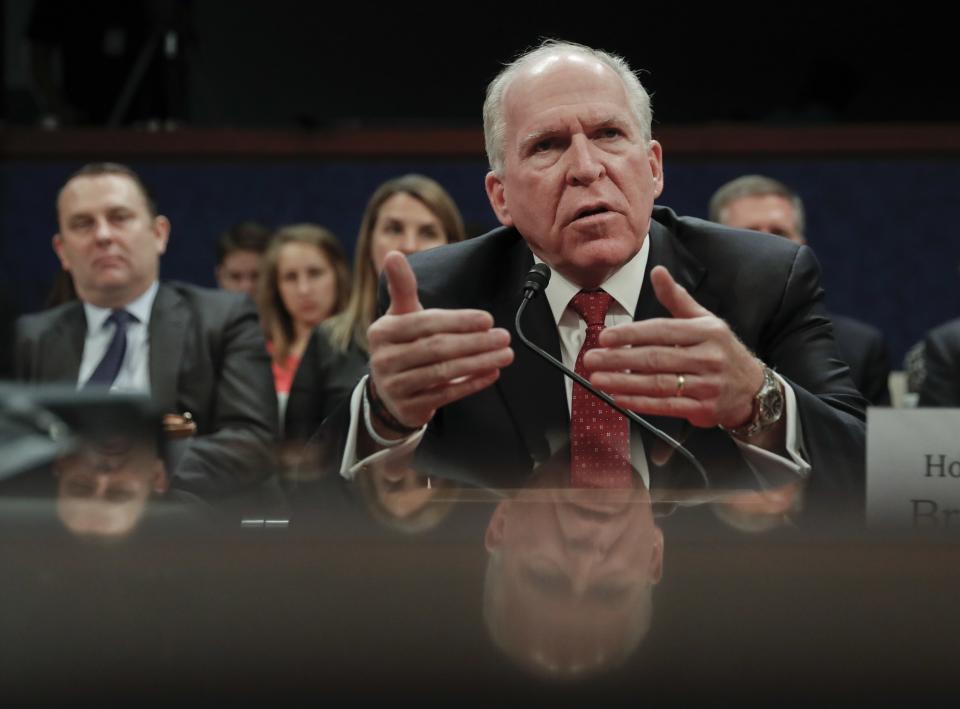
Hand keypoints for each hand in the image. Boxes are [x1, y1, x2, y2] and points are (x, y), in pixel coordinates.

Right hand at [367, 252, 513, 434]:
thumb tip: (395, 253)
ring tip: (504, 354)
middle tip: (503, 337)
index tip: (488, 319)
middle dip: (475, 342)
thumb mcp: (401, 315)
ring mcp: (395, 386)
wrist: (388, 393)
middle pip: (436, 348)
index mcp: (382, 331)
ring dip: (478, 362)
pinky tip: (492, 373)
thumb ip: (402, 286)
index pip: (425, 323)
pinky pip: (446, 395)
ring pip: (443, 372)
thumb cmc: (403, 345)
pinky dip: (471, 384)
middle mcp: (384, 359)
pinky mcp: (409, 407)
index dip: (458, 321)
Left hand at [583, 266, 762, 429]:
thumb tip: (657, 271)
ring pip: (658, 383)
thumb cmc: (721, 350)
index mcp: (706, 332)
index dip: (630, 334)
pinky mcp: (703, 408)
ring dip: (623, 382)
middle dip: (618, 359)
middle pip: (655, 358)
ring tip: (598, 379)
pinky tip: (619, 398)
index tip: (605, 337)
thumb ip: (676, 298)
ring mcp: (707, 385)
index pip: (661, 330)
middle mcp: (708, 357)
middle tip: (591, 359)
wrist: (753, 388)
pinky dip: (640, 403)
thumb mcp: (705, 320)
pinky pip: (667, 406)